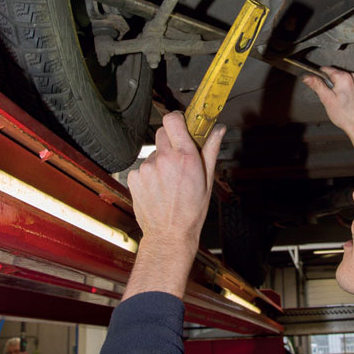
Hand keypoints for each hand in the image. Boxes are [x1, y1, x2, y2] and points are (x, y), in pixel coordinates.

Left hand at [123, 112, 224, 299]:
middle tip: (179, 159)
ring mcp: (146, 169)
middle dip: (170, 141)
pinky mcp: (134, 177)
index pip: (173, 120)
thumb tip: (218, 129)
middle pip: (162, 133)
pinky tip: (158, 189)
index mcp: (184, 157)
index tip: (182, 125)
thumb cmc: (191, 210)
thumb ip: (210, 149)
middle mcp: (163, 160)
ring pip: (153, 153)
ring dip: (161, 162)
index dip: (177, 119)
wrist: (169, 234)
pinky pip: (143, 167)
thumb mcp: (207, 180)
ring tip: (169, 182)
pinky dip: (150, 175)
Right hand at [302, 67, 353, 137]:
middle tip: (332, 97)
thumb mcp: (327, 100)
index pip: (327, 70)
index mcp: (344, 78)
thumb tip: (307, 77)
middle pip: (337, 75)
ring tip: (342, 100)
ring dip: (342, 87)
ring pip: (346, 79)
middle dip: (332, 84)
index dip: (321, 77)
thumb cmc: (344, 116)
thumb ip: (317, 85)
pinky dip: (351, 90)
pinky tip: (349, 100)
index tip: (321, 86)